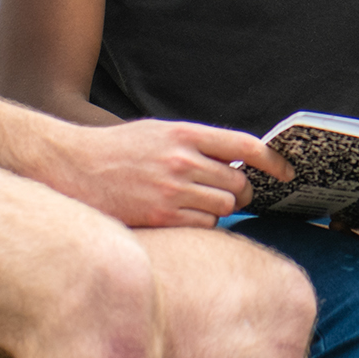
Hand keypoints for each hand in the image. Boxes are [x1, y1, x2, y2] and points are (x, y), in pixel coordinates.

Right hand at [32, 119, 294, 227]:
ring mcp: (172, 189)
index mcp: (185, 133)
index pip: (246, 146)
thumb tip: (234, 163)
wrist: (71, 166)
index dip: (274, 161)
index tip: (287, 172)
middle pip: (239, 185)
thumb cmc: (116, 150)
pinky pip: (203, 225)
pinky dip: (199, 223)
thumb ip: (196, 144)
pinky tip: (179, 214)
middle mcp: (183, 160)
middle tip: (224, 192)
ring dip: (216, 208)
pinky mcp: (161, 215)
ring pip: (223, 208)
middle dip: (238, 192)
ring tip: (190, 200)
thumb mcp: (158, 132)